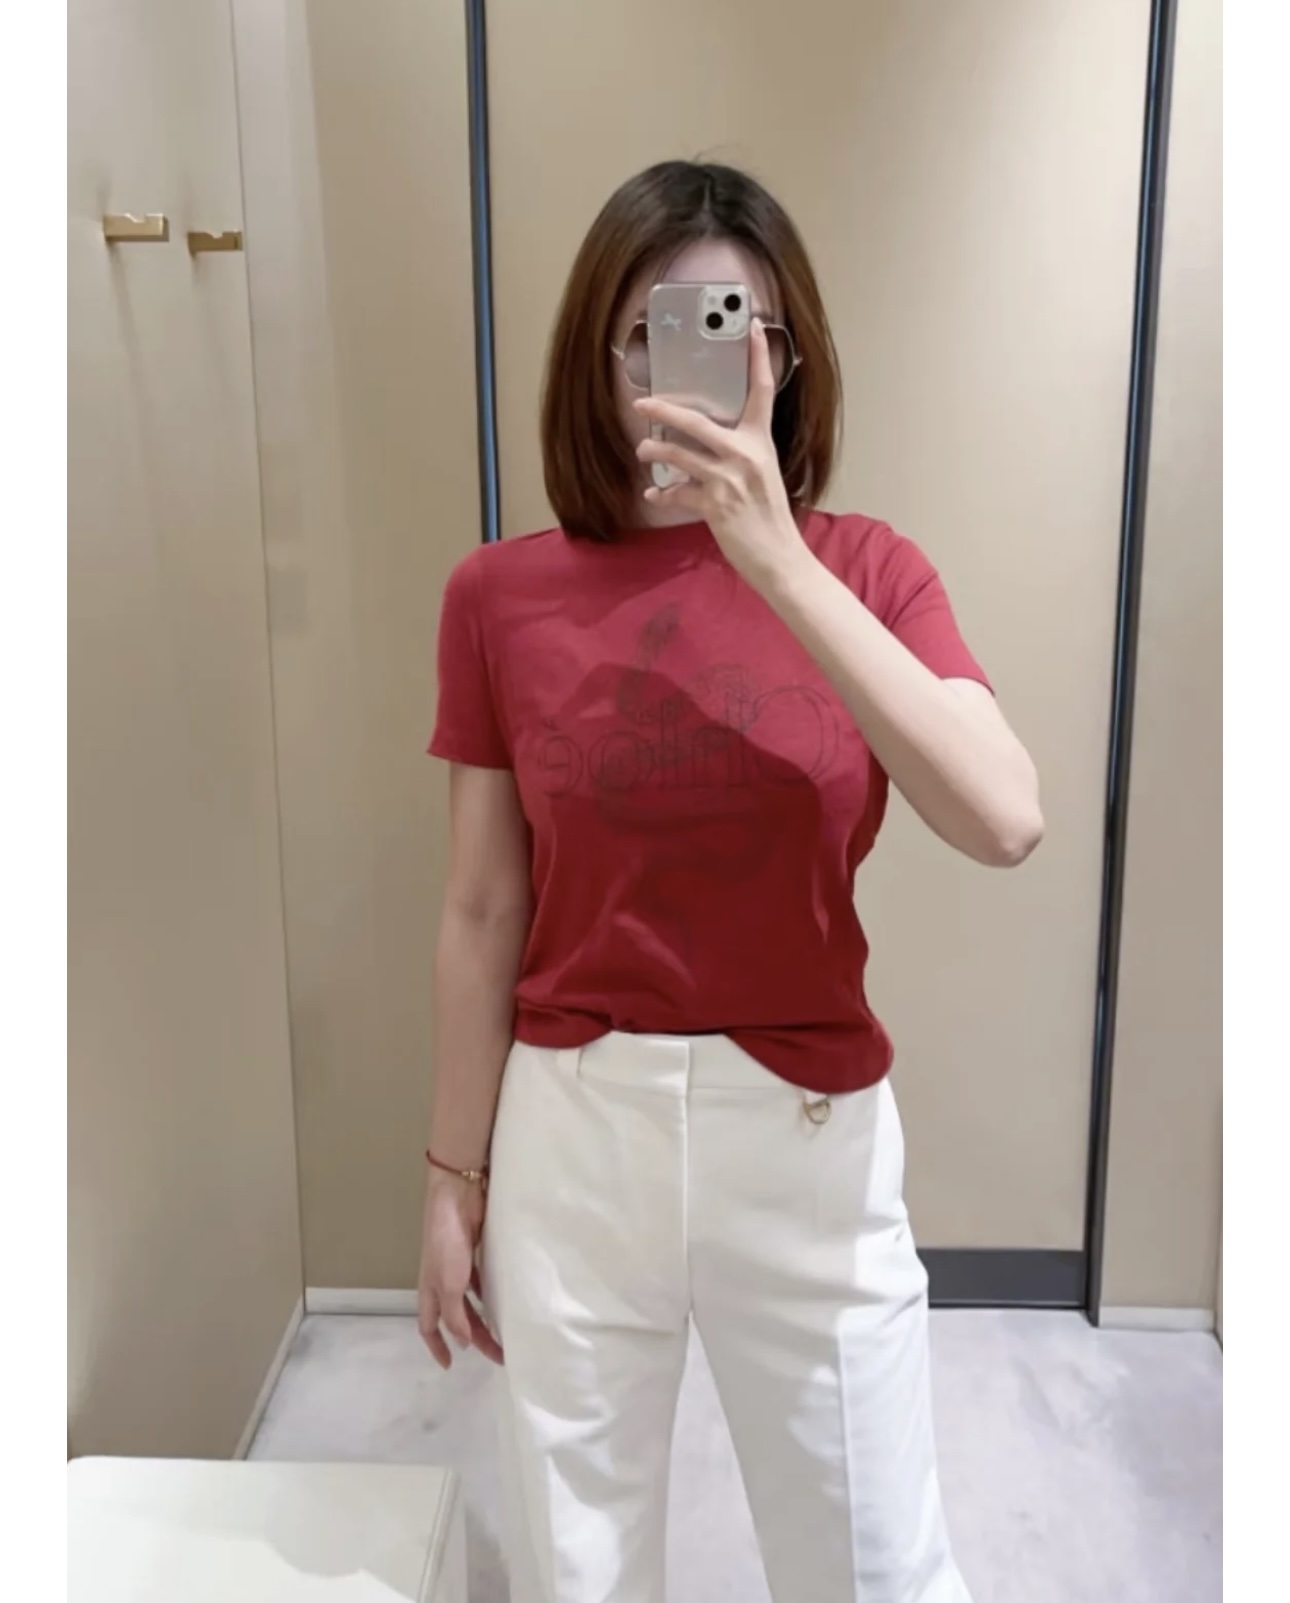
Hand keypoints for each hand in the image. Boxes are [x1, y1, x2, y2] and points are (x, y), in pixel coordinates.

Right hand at [417, 1171, 503, 1369]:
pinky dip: (491, 1294)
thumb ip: (455, 1314)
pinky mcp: (473, 1252)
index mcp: (429, 1289)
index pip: (428, 1327)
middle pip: (457, 1318)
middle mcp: (442, 1281)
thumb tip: (462, 1342)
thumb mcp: (448, 1283)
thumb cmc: (447, 1241)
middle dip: (475, 1339)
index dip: (436, 1347)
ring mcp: (458, 1267)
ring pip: (471, 1302)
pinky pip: (482, 1282)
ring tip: (507, 1333)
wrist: (457, 1197)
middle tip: (499, 1355)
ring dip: (485, 1319)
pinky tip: (506, 1300)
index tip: (450, 1366)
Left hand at [633, 318, 811, 592]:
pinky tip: (654, 495)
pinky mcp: (715, 505)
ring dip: (656, 452)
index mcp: (760, 442)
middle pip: (697, 421)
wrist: (778, 556)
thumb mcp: (761, 476)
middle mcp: (745, 455)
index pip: (761, 391)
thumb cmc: (769, 518)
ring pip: (680, 454)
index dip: (757, 357)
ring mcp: (729, 479)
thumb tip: (703, 446)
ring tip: (645, 451)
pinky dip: (663, 494)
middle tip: (643, 403)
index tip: (750, 325)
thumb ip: (738, 455)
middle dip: (665, 410)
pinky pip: (679, 492)